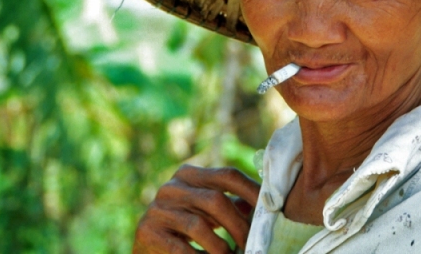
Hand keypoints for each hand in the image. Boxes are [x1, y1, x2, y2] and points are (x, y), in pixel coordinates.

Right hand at [133, 165, 260, 253]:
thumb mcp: (205, 210)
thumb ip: (230, 202)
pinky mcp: (147, 231)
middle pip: (216, 200)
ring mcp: (157, 208)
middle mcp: (171, 187)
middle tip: (253, 245)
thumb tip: (264, 201)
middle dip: (239, 226)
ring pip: (200, 226)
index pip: (228, 175)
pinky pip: (181, 248)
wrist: (148, 247)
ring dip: (222, 247)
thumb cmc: (183, 228)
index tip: (273, 209)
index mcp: (189, 174)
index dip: (253, 192)